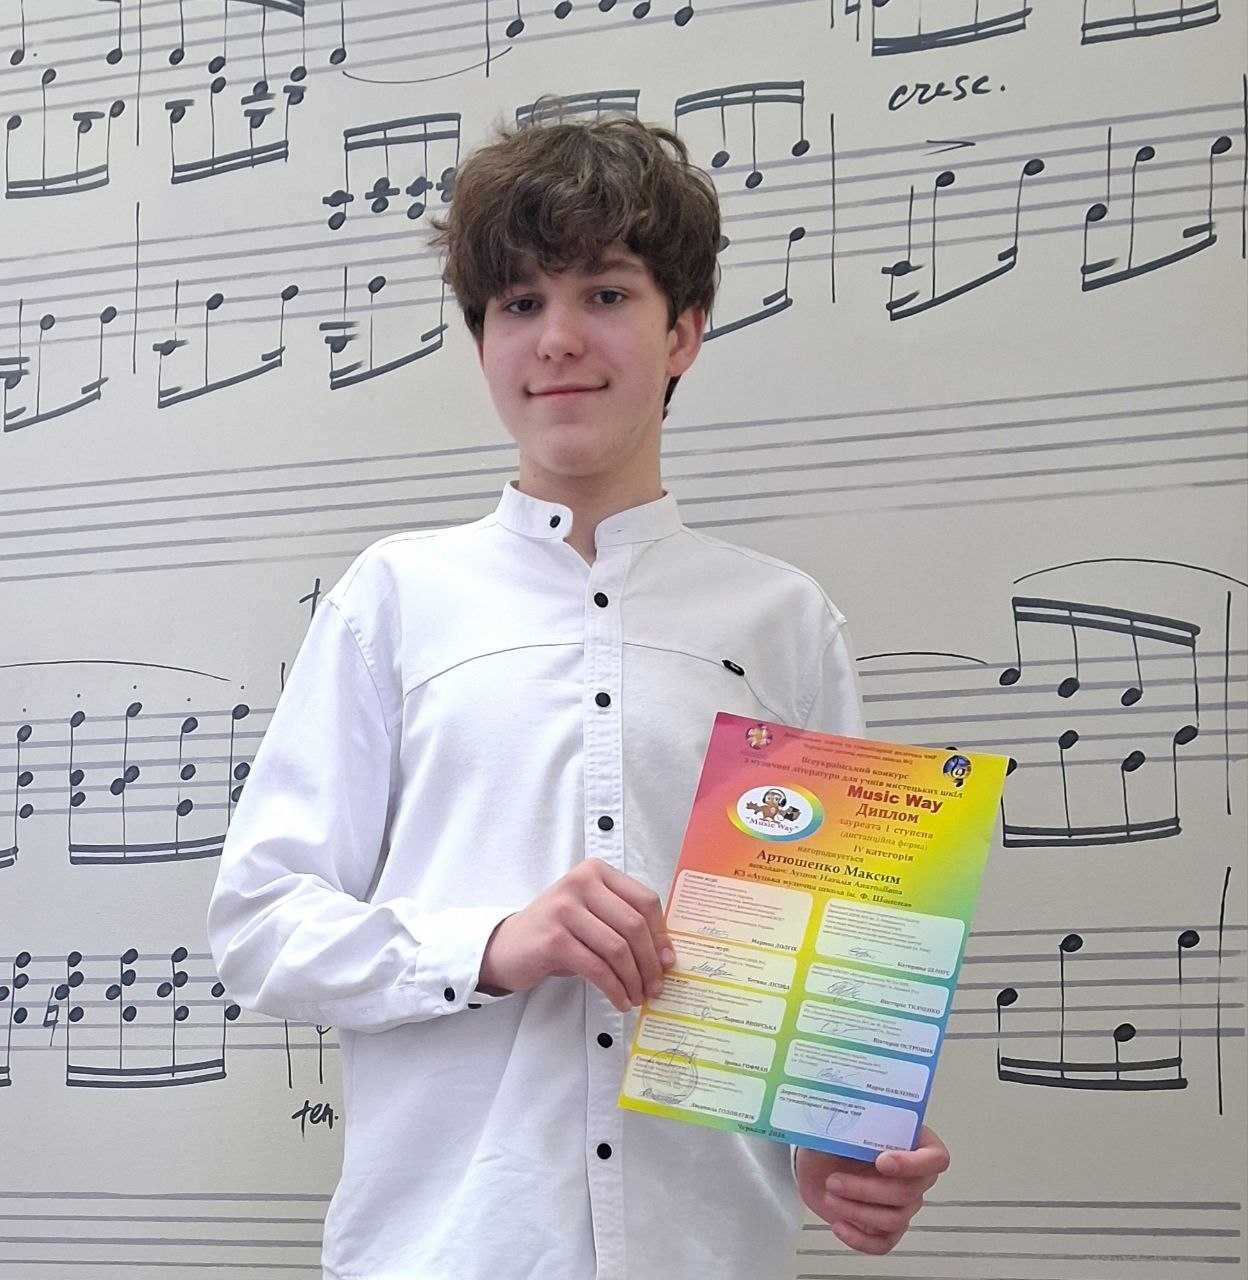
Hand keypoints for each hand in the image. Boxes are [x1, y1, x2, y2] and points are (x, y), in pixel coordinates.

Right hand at [476, 858, 676, 1011]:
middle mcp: (580, 883)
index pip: (644, 900)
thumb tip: (666, 956)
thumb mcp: (592, 916)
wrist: (508, 946)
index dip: (661, 934)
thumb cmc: (558, 932)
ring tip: (638, 997)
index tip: (668, 961)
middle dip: (650, 962)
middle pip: (634, 925)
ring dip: (634, 980)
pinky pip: (597, 968)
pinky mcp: (554, 939)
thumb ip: (624, 923)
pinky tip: (620, 1000)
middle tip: (656, 987)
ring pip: (618, 949)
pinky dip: (614, 989)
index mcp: (596, 871)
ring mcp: (565, 909)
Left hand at [794, 1124, 949, 1254]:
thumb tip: (846, 1122)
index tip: (881, 1162)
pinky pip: (884, 1243)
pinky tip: (839, 1225)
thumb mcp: (842, 1124)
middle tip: (834, 1181)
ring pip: (894, 1219)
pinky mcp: (884, 1228)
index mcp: (913, 1143)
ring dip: (857, 1210)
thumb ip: (852, 1124)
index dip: (913, 1164)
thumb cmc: (835, 1138)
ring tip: (829, 1195)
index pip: (936, 1158)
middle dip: (867, 1189)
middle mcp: (914, 1177)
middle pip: (909, 1193)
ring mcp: (902, 1205)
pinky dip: (860, 1239)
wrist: (817, 1162)